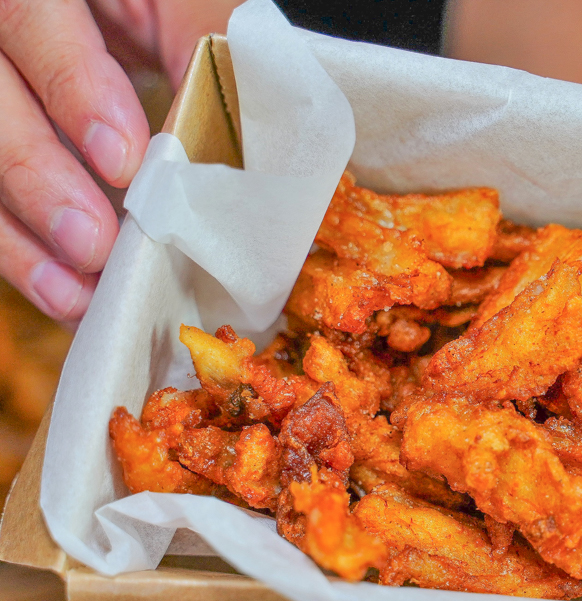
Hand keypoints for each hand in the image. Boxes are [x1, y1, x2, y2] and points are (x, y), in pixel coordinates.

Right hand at [0, 0, 238, 320]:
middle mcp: (2, 32)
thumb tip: (255, 147)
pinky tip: (61, 291)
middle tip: (93, 243)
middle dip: (35, 173)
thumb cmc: (168, 12)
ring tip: (74, 290)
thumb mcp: (189, 8)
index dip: (71, 85)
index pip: (31, 16)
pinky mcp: (4, 138)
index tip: (122, 161)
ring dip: (19, 232)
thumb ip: (210, 48)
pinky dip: (22, 250)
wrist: (129, 17)